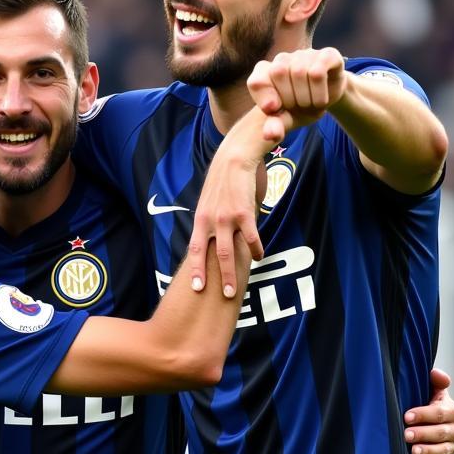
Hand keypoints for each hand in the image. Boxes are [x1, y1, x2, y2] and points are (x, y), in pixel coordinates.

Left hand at [189, 107, 287, 296]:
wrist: (234, 156)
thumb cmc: (223, 181)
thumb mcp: (209, 202)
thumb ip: (210, 221)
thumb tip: (212, 238)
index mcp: (200, 220)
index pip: (193, 249)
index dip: (194, 269)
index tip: (195, 287)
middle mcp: (210, 221)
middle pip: (210, 256)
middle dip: (215, 279)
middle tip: (220, 297)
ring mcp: (226, 217)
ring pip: (228, 252)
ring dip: (232, 272)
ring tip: (236, 289)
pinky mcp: (244, 211)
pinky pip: (250, 236)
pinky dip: (255, 249)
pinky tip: (259, 257)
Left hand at [246, 47, 346, 139]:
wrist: (325, 99)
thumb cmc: (298, 107)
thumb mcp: (285, 119)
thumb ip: (274, 125)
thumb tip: (270, 135)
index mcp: (266, 72)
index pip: (256, 81)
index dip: (264, 96)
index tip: (274, 109)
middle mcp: (282, 59)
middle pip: (279, 73)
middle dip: (289, 98)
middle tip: (298, 107)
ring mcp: (304, 54)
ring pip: (299, 72)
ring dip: (307, 98)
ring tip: (311, 104)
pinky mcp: (326, 54)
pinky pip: (318, 71)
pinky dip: (319, 92)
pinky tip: (322, 99)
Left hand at [404, 368, 453, 453]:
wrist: (422, 418)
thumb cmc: (422, 400)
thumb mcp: (428, 389)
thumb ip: (435, 381)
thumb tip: (436, 374)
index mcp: (452, 410)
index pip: (439, 413)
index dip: (423, 414)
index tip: (406, 417)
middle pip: (442, 433)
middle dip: (424, 433)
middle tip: (406, 434)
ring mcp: (451, 445)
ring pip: (445, 450)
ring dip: (429, 451)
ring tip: (412, 451)